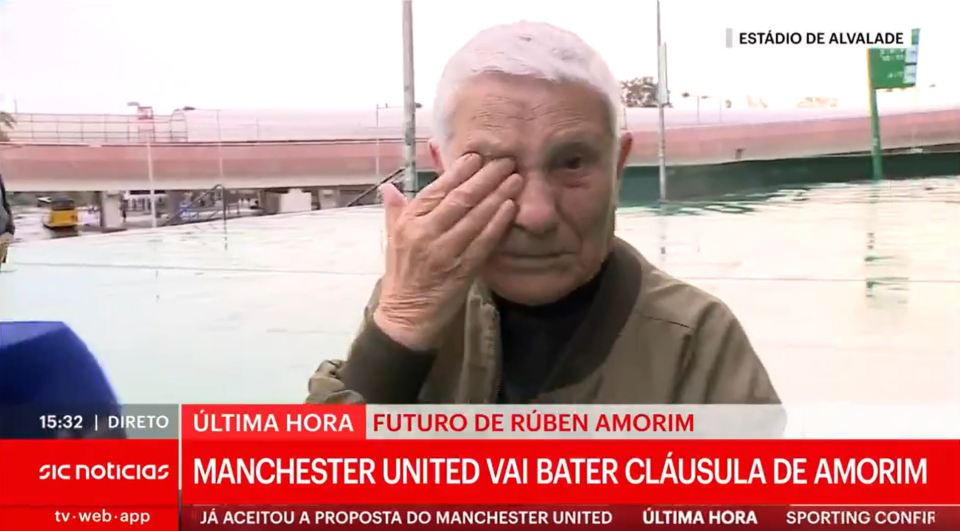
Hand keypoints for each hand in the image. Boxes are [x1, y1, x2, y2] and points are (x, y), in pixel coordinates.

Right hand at [374, 154, 522, 349]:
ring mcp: (445, 251)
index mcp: (409, 222)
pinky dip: (499, 222)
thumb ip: (394, 210)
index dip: (460, 171)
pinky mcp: (462, 269)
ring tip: (516, 178)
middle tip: (507, 161)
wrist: (407, 316)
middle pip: (461, 198)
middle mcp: (426, 233)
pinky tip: (511, 207)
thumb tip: (389, 187)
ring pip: (476, 216)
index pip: (437, 189)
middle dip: (487, 177)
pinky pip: (485, 241)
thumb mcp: (393, 239)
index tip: (478, 157)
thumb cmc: (402, 275)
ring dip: (499, 194)